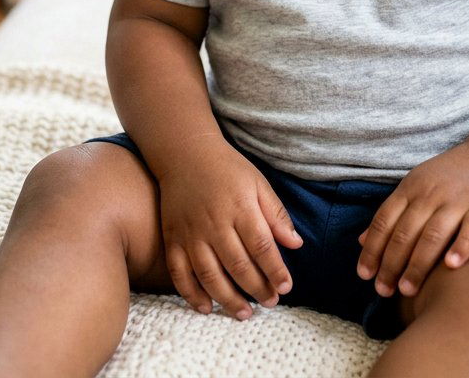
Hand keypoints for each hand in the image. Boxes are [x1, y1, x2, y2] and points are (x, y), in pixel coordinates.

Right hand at [157, 139, 302, 319]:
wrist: (185, 154)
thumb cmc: (227, 169)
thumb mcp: (257, 183)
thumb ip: (276, 214)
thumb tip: (296, 244)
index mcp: (240, 207)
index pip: (261, 245)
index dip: (275, 269)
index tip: (287, 287)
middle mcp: (214, 223)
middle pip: (238, 265)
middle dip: (257, 288)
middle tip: (271, 302)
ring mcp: (191, 233)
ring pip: (209, 275)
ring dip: (228, 299)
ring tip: (245, 314)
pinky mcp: (172, 239)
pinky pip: (179, 273)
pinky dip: (191, 294)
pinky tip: (206, 307)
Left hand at [356, 142, 468, 297]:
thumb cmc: (447, 178)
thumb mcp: (414, 187)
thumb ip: (391, 213)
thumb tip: (361, 241)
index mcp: (411, 188)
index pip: (385, 220)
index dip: (373, 249)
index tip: (364, 276)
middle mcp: (432, 194)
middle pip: (406, 231)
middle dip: (391, 263)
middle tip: (383, 291)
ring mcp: (459, 200)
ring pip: (433, 233)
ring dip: (418, 263)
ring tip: (407, 289)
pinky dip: (461, 247)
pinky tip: (451, 266)